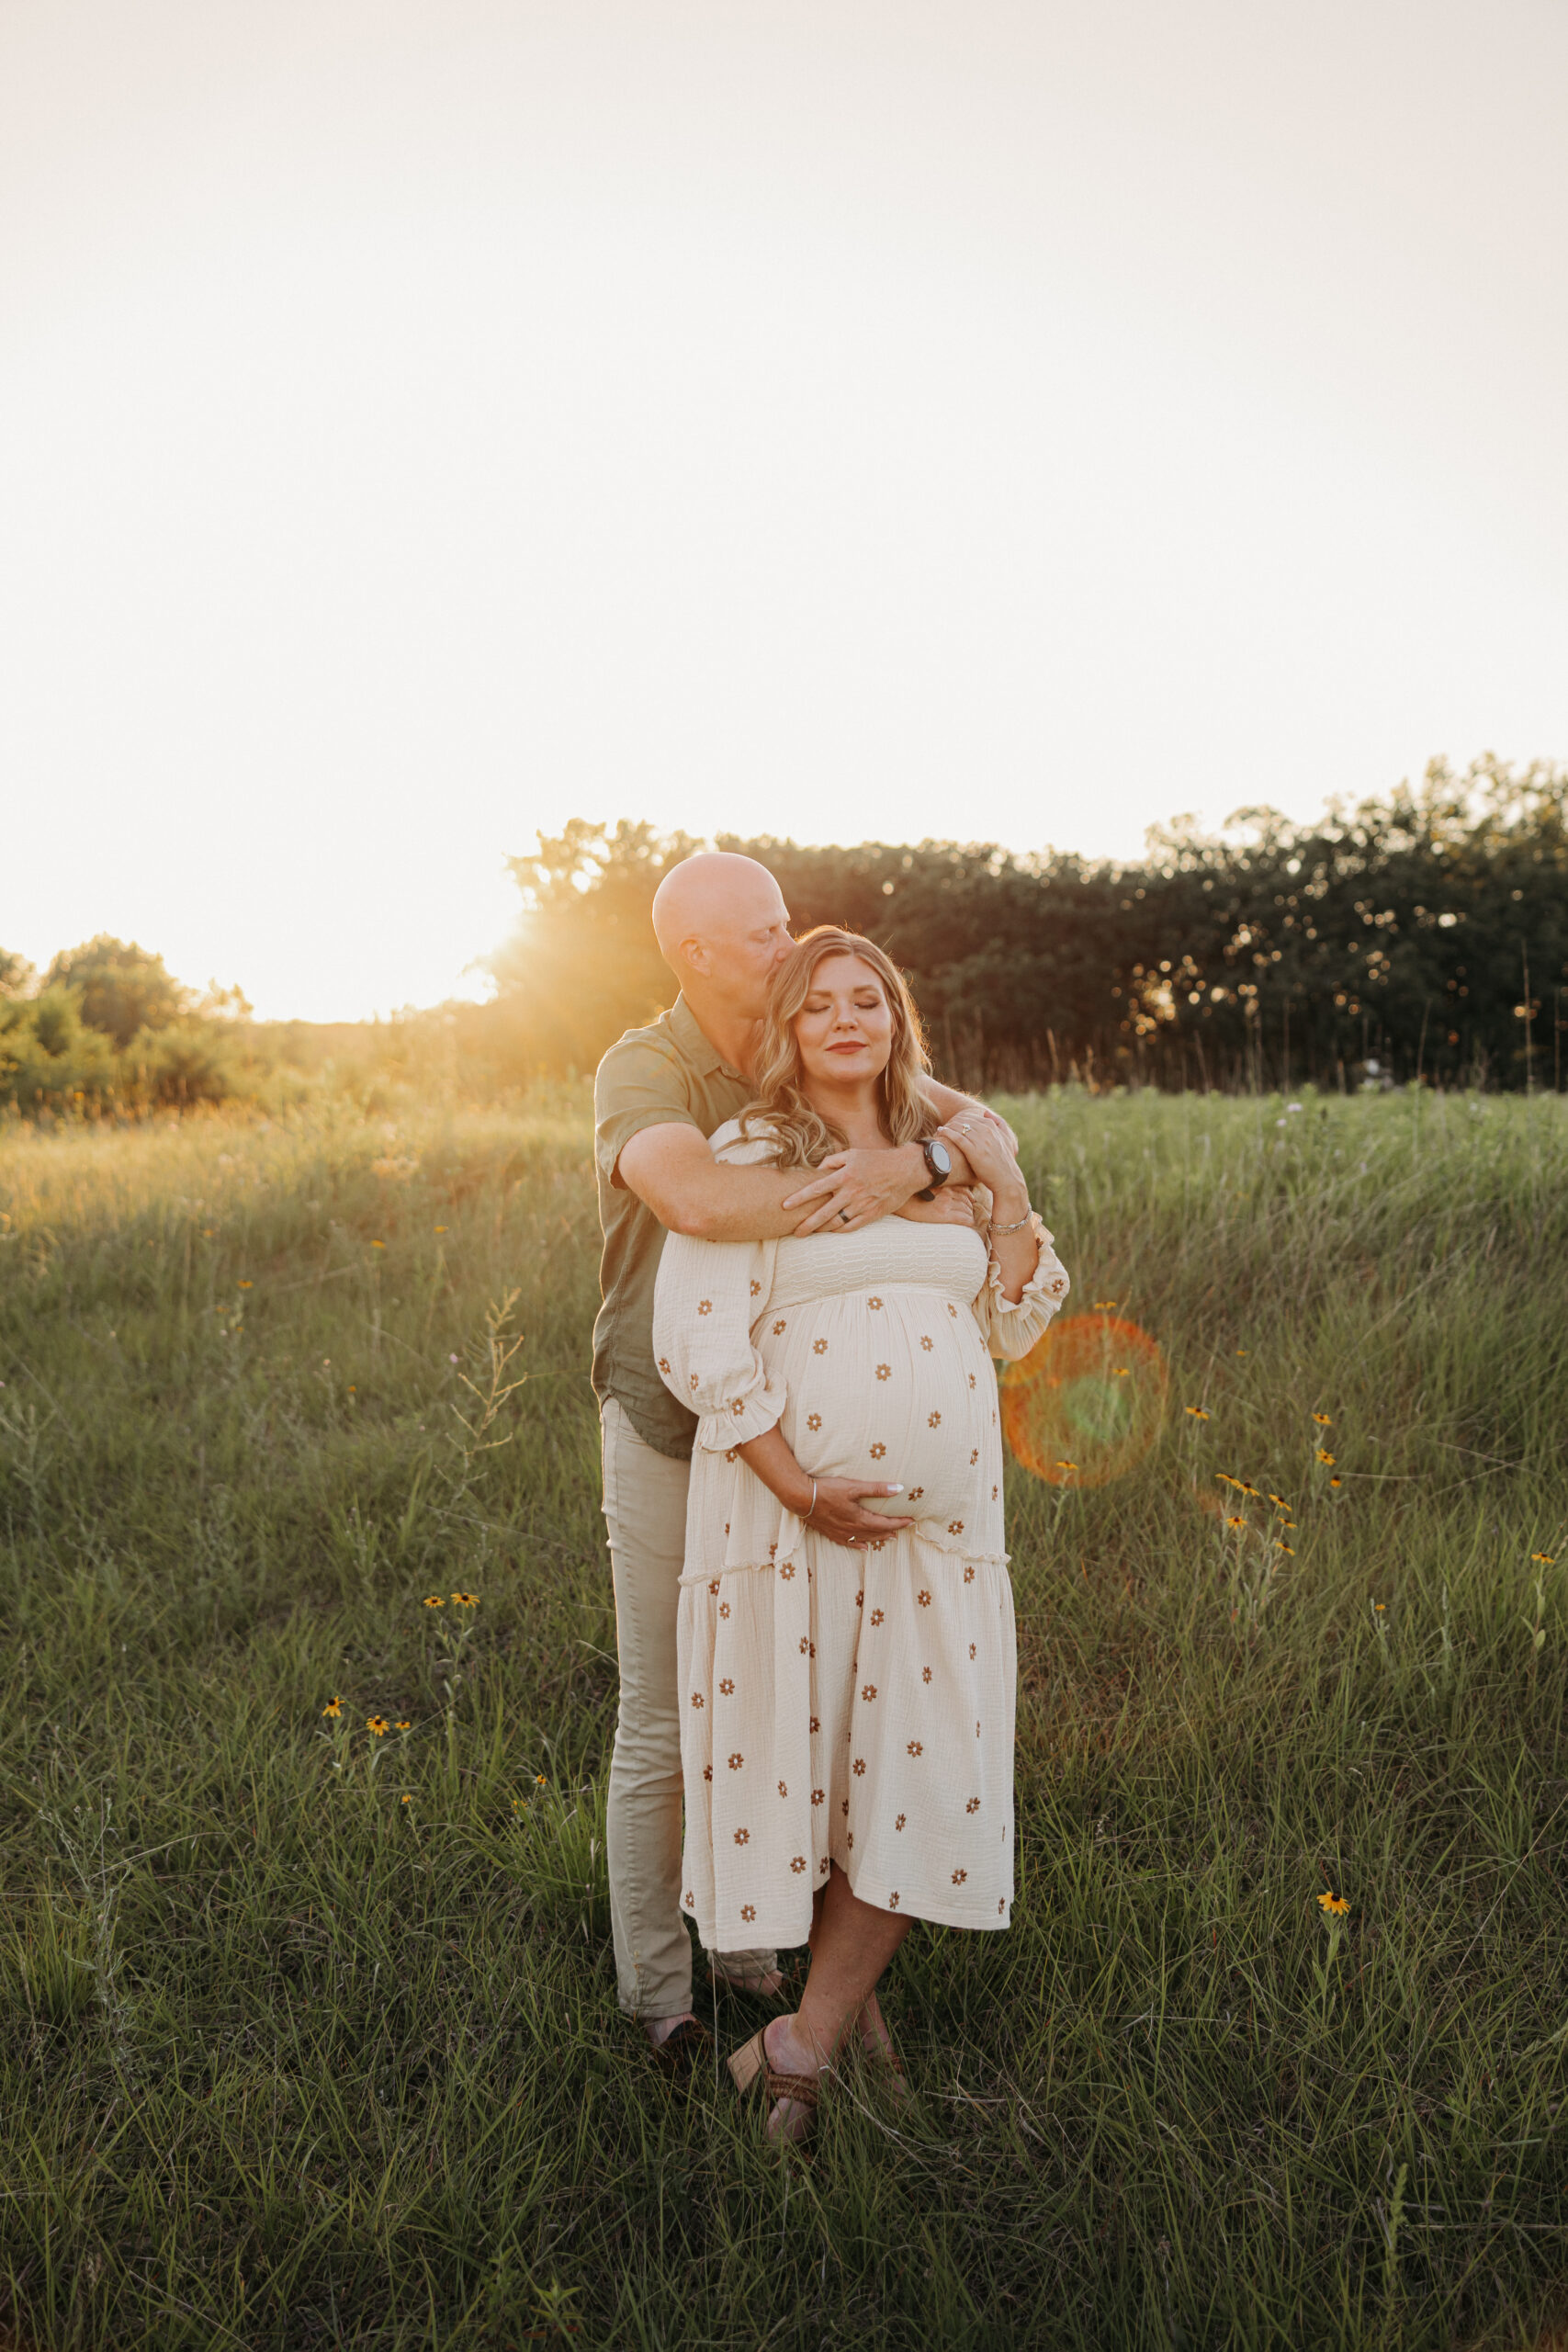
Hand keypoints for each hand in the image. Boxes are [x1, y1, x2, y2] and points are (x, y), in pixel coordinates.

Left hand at [782, 1145, 924, 1235]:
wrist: (905, 1170)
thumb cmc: (877, 1160)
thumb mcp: (853, 1153)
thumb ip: (833, 1161)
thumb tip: (817, 1170)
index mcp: (845, 1175)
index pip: (816, 1189)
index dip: (799, 1198)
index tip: (785, 1205)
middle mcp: (852, 1192)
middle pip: (824, 1212)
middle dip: (807, 1224)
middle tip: (795, 1231)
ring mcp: (862, 1204)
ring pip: (837, 1222)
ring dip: (821, 1229)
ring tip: (810, 1233)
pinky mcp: (872, 1214)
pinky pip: (852, 1226)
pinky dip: (840, 1230)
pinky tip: (830, 1232)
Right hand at [805, 1477, 913, 1546]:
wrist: (800, 1498)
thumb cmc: (826, 1490)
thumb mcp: (853, 1486)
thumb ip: (876, 1488)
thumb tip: (898, 1488)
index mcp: (860, 1518)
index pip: (885, 1523)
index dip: (899, 1522)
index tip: (911, 1521)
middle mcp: (852, 1529)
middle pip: (876, 1532)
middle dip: (891, 1530)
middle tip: (903, 1529)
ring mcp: (841, 1533)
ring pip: (864, 1539)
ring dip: (878, 1538)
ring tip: (889, 1538)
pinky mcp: (831, 1533)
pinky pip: (848, 1543)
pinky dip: (858, 1545)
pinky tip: (863, 1548)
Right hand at [895, 1184, 978, 1226]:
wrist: (900, 1203)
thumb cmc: (910, 1196)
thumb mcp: (926, 1187)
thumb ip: (939, 1187)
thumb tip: (947, 1191)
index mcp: (943, 1186)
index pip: (964, 1191)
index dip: (968, 1197)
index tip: (970, 1202)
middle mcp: (947, 1193)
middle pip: (966, 1201)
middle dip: (969, 1207)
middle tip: (968, 1212)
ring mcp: (945, 1204)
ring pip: (966, 1209)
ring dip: (969, 1214)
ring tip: (967, 1218)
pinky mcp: (943, 1215)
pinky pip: (963, 1218)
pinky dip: (968, 1221)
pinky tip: (969, 1224)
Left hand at [937, 1115, 1026, 1214]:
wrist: (1006, 1179)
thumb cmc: (1003, 1161)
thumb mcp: (1006, 1138)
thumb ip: (999, 1123)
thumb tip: (985, 1112)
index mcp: (992, 1126)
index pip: (971, 1116)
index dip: (960, 1118)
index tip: (952, 1122)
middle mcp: (986, 1131)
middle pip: (963, 1121)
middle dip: (952, 1122)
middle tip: (943, 1126)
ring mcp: (980, 1141)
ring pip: (959, 1127)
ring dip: (947, 1126)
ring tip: (939, 1130)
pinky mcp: (973, 1151)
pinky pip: (957, 1138)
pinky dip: (947, 1133)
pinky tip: (940, 1132)